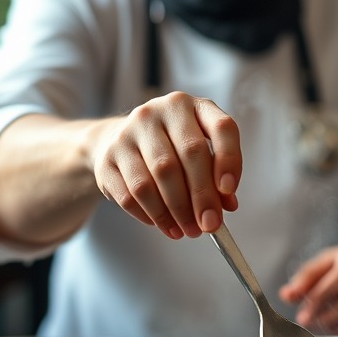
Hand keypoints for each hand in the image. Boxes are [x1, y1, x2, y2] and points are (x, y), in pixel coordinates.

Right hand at [88, 91, 240, 238]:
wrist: (117, 139)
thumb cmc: (169, 146)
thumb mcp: (198, 149)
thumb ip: (216, 173)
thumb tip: (226, 206)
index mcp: (192, 106)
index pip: (221, 127)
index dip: (229, 159)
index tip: (228, 191)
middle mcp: (160, 111)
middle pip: (189, 154)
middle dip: (202, 196)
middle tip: (209, 225)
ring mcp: (129, 131)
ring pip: (157, 177)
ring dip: (176, 211)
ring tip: (187, 230)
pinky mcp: (108, 156)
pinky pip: (131, 193)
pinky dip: (151, 215)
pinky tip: (164, 225)